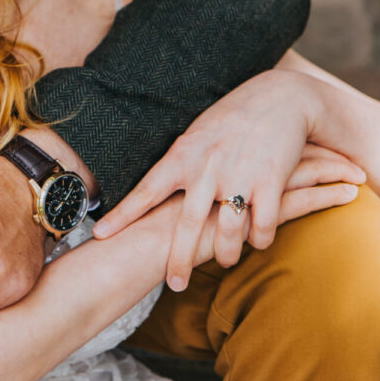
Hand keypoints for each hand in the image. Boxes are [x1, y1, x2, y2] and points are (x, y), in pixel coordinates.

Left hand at [93, 70, 365, 290]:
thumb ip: (182, 163)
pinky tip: (258, 241)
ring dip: (227, 254)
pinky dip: (259, 240)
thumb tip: (160, 189)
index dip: (122, 215)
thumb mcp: (198, 134)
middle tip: (174, 284)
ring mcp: (238, 174)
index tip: (99, 236)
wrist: (280, 96)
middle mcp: (207, 167)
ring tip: (225, 261)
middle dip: (178, 259)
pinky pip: (262, 225)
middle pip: (186, 223)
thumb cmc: (233, 117)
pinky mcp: (270, 180)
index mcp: (183, 155)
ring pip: (227, 231)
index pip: (146, 190)